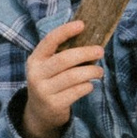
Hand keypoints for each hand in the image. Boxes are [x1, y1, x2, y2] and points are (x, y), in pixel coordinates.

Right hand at [22, 16, 105, 137]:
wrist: (39, 112)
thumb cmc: (51, 82)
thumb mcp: (48, 67)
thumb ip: (62, 54)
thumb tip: (90, 40)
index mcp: (35, 59)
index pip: (49, 40)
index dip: (65, 31)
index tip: (82, 25)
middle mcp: (36, 74)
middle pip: (64, 59)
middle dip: (85, 53)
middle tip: (100, 51)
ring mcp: (44, 90)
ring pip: (72, 76)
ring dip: (91, 71)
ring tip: (99, 71)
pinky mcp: (54, 104)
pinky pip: (76, 91)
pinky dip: (87, 86)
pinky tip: (90, 85)